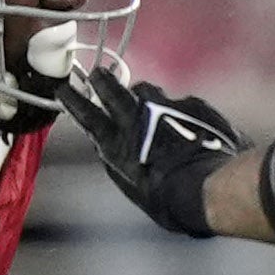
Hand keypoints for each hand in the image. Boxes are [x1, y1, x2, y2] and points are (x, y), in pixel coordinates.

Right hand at [61, 64, 248, 238]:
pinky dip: (180, 111)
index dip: (74, 101)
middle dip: (103, 81)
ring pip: (147, 91)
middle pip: (114, 91)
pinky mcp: (193, 104)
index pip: (88, 116)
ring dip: (144, 96)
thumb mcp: (133, 185)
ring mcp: (166, 106)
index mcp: (117, 144)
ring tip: (149, 104)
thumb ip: (121, 160)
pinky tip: (190, 125)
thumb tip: (111, 148)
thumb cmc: (168, 200)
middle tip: (97, 74)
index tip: (64, 90)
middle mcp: (138, 119)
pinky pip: (180, 102)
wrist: (210, 187)